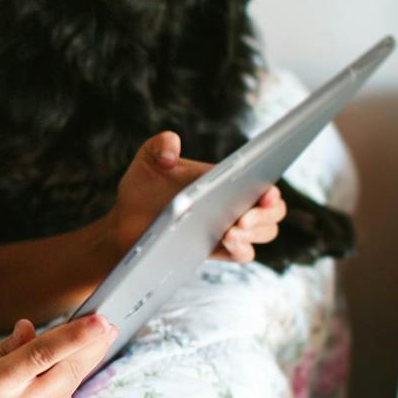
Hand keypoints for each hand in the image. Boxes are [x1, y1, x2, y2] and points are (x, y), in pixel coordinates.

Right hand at [0, 315, 118, 397]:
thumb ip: (5, 348)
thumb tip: (32, 328)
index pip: (43, 354)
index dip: (75, 336)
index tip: (101, 321)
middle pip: (67, 373)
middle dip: (91, 348)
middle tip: (108, 327)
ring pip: (67, 389)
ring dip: (78, 365)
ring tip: (88, 344)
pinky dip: (64, 387)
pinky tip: (58, 375)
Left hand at [107, 131, 286, 264]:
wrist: (125, 219)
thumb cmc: (142, 186)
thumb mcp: (148, 158)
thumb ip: (160, 144)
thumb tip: (170, 153)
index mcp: (227, 179)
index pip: (263, 183)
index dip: (271, 190)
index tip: (266, 194)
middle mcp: (233, 203)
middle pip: (272, 212)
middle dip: (266, 215)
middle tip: (243, 218)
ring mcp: (228, 227)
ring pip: (263, 233)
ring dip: (255, 234)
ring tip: (231, 232)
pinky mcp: (217, 249)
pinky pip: (243, 253)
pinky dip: (242, 249)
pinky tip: (228, 242)